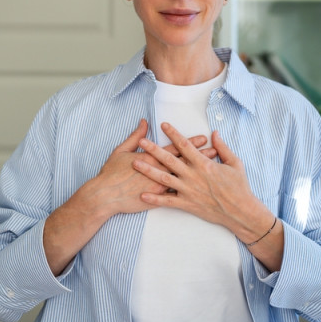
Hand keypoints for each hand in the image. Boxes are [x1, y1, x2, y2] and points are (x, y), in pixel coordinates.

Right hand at [89, 119, 216, 216]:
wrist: (104, 196)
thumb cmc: (111, 173)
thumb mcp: (121, 150)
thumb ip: (135, 136)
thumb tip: (144, 123)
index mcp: (151, 157)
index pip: (175, 148)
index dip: (191, 143)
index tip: (204, 138)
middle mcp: (158, 171)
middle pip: (184, 162)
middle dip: (201, 156)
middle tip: (216, 151)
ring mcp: (159, 186)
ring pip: (184, 179)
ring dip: (198, 174)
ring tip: (213, 171)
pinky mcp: (156, 199)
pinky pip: (175, 196)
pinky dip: (187, 193)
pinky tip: (200, 192)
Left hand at [133, 122, 273, 240]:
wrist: (240, 211)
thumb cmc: (239, 187)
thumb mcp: (235, 163)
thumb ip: (223, 147)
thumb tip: (215, 133)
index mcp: (204, 164)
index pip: (184, 145)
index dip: (173, 134)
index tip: (163, 125)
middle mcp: (193, 175)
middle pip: (169, 159)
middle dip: (154, 150)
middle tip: (141, 142)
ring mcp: (188, 190)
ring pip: (164, 178)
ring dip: (149, 170)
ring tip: (135, 164)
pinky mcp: (187, 204)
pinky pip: (168, 201)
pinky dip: (155, 199)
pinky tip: (143, 195)